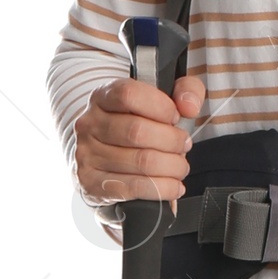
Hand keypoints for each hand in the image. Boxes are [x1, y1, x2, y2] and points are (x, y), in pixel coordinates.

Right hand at [72, 70, 205, 207]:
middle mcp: (90, 124)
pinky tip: (173, 186)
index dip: (160, 107)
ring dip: (172, 167)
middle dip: (172, 141)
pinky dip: (162, 189)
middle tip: (183, 145)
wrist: (101, 156)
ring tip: (180, 166)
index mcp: (103, 96)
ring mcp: (87, 154)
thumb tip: (190, 106)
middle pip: (137, 132)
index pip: (129, 95)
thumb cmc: (135, 125)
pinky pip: (134, 188)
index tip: (175, 117)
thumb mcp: (161, 98)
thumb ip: (184, 90)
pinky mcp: (92, 182)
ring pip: (141, 162)